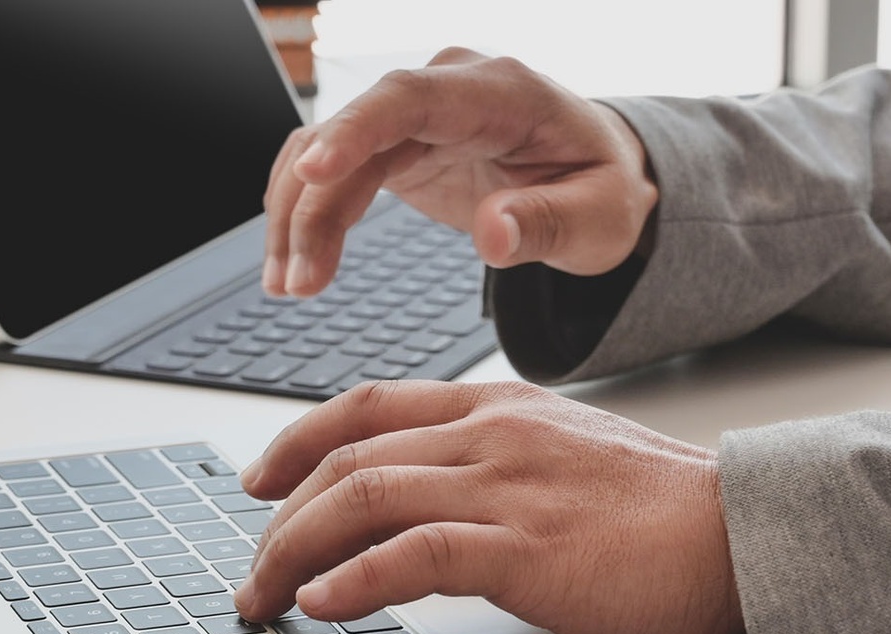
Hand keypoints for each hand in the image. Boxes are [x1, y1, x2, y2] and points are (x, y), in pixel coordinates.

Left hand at [233, 381, 743, 633]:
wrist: (742, 531)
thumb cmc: (664, 509)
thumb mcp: (564, 458)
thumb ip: (493, 468)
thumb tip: (424, 514)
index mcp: (499, 408)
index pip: (369, 406)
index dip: (298, 441)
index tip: (260, 481)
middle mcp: (492, 434)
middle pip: (349, 459)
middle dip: (282, 519)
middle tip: (255, 573)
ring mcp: (508, 485)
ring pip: (364, 498)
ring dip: (296, 554)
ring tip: (268, 600)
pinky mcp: (527, 546)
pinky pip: (415, 553)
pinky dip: (356, 580)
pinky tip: (324, 606)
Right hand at [261, 48, 657, 298]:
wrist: (594, 177)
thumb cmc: (601, 190)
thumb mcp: (599, 218)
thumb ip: (548, 223)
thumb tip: (493, 233)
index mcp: (500, 92)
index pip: (410, 97)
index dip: (356, 130)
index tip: (314, 171)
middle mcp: (447, 89)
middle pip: (354, 131)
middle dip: (312, 205)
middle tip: (298, 283)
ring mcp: (415, 114)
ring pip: (327, 150)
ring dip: (298, 216)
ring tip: (289, 286)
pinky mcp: (395, 144)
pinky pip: (332, 169)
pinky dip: (308, 215)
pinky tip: (295, 264)